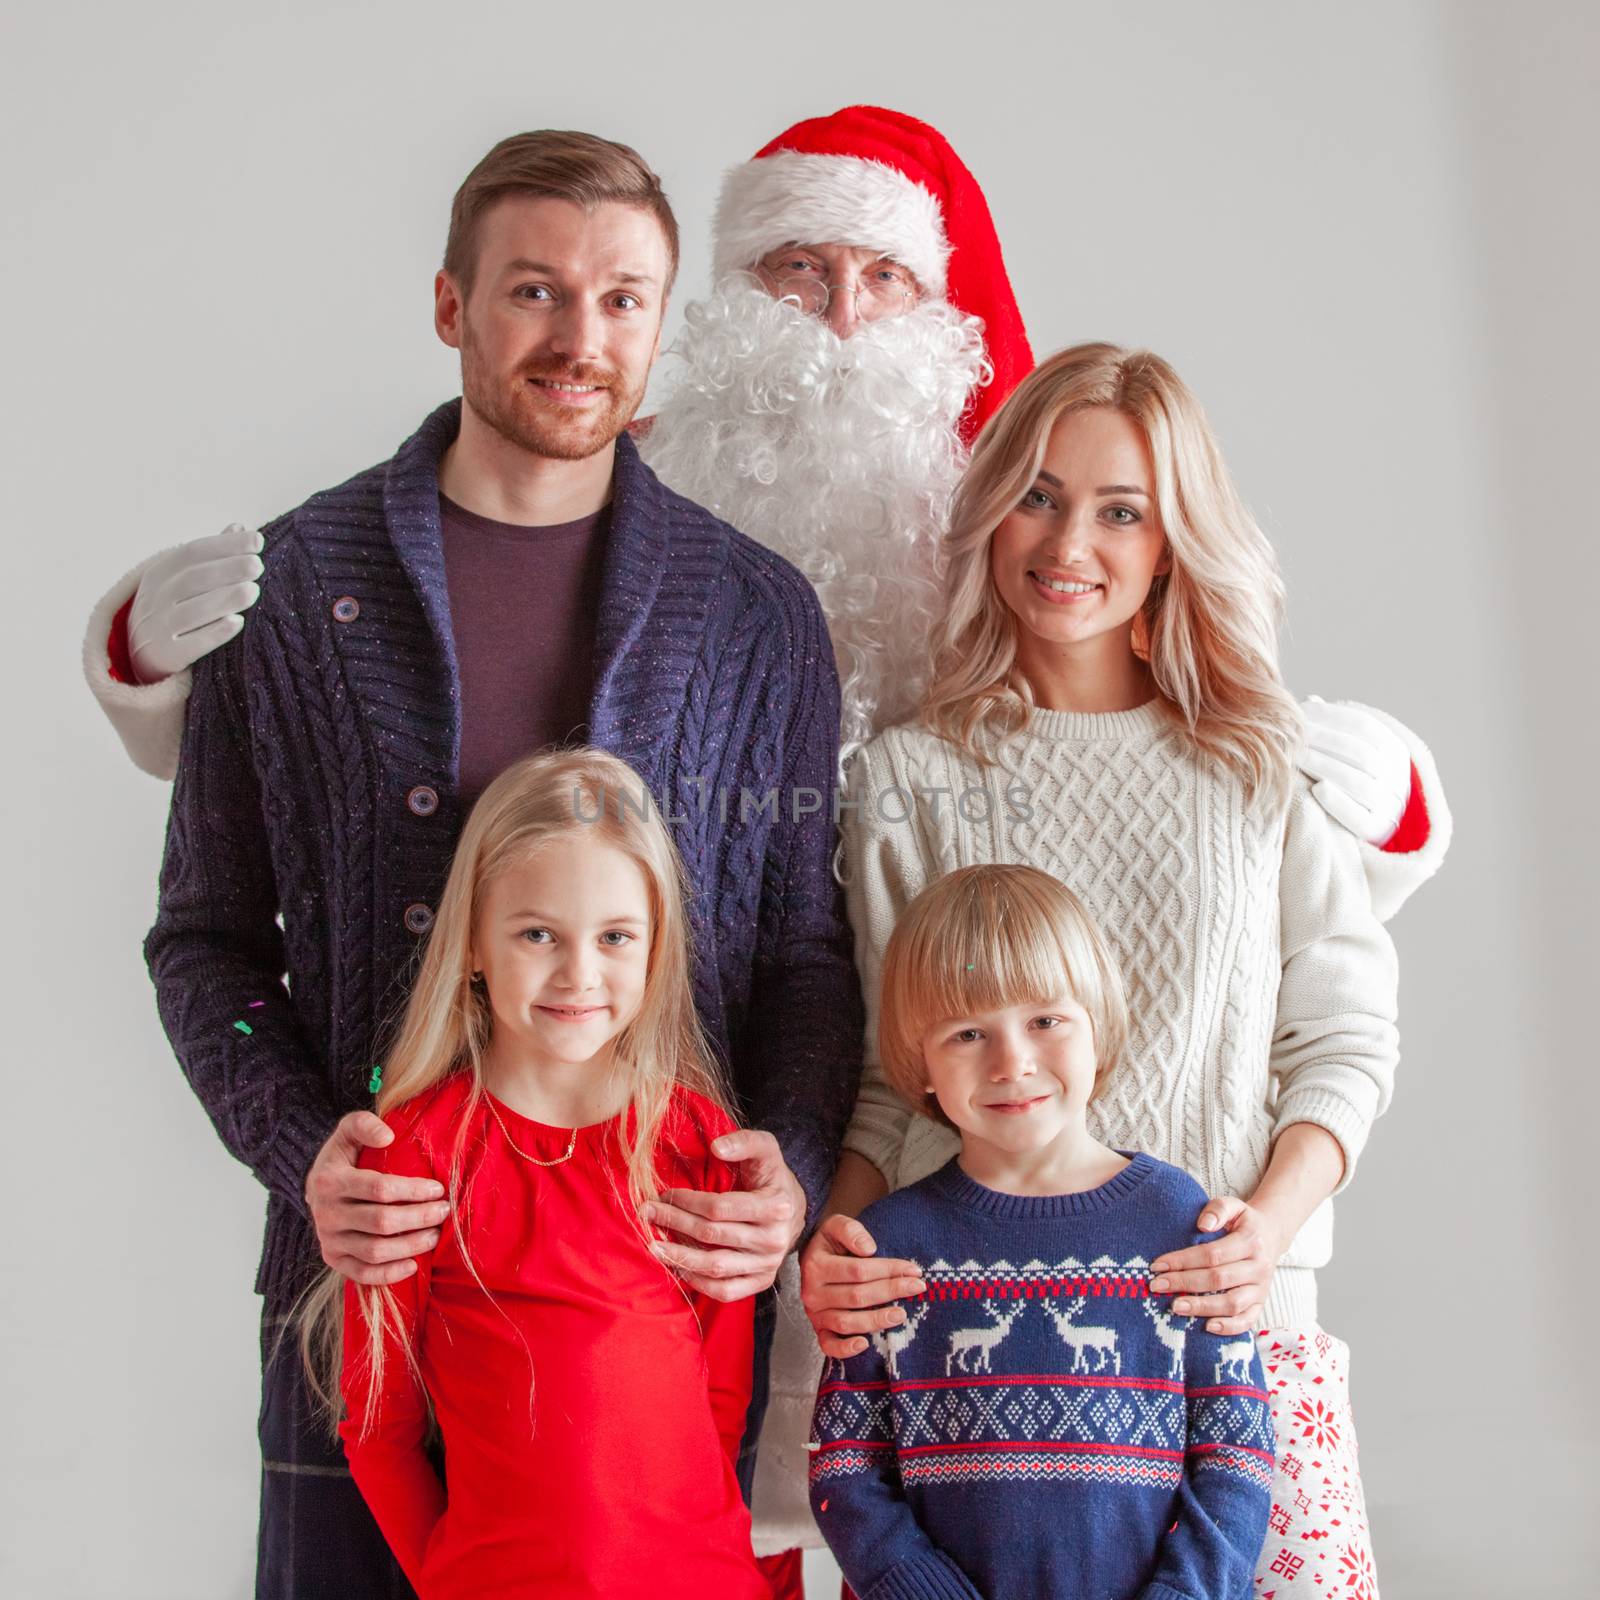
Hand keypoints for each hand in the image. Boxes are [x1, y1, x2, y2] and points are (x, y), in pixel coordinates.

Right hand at [128, 524, 264, 683]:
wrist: (143, 653)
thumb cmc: (175, 608)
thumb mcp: (183, 579)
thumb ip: (211, 556)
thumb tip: (239, 526)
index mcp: (160, 573)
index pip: (193, 552)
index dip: (225, 546)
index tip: (257, 541)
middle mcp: (154, 598)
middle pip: (193, 580)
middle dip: (227, 570)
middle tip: (257, 565)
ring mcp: (157, 628)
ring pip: (191, 611)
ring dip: (224, 599)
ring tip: (253, 591)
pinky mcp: (165, 656)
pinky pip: (191, 645)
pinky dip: (214, 634)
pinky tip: (238, 623)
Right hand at [305, 1112, 450, 1284]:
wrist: (316, 1186)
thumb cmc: (343, 1156)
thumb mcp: (347, 1132)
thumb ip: (363, 1124)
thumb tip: (388, 1136)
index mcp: (329, 1181)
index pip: (380, 1189)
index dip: (414, 1190)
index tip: (438, 1189)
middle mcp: (326, 1214)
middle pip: (382, 1222)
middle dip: (419, 1217)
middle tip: (443, 1211)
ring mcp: (328, 1240)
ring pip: (375, 1251)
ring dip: (411, 1245)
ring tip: (435, 1235)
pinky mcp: (332, 1259)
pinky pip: (362, 1273)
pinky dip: (389, 1274)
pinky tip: (413, 1264)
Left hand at [642, 1129, 804, 1302]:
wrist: (794, 1210)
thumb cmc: (772, 1177)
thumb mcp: (766, 1149)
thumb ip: (744, 1141)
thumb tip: (716, 1147)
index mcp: (776, 1206)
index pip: (719, 1207)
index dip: (686, 1201)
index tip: (664, 1194)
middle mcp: (774, 1239)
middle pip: (712, 1235)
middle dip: (674, 1223)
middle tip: (648, 1214)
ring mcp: (768, 1264)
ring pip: (716, 1266)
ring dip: (680, 1257)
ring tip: (654, 1246)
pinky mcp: (762, 1282)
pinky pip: (726, 1290)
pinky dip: (699, 1282)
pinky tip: (679, 1268)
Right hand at [799, 1213, 925, 1358]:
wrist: (809, 1259)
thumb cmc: (829, 1243)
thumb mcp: (836, 1225)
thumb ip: (851, 1231)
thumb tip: (869, 1249)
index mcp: (816, 1265)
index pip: (859, 1271)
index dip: (888, 1270)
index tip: (914, 1270)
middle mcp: (812, 1292)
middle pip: (857, 1296)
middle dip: (891, 1291)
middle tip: (917, 1288)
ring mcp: (815, 1313)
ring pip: (847, 1322)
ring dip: (876, 1320)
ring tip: (901, 1314)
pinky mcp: (818, 1329)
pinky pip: (829, 1345)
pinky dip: (845, 1349)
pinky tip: (865, 1344)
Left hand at [1149, 1196, 1285, 1336]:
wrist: (1272, 1235)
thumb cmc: (1243, 1221)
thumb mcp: (1233, 1205)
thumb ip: (1218, 1210)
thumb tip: (1203, 1224)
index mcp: (1250, 1242)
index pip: (1212, 1254)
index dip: (1183, 1261)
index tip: (1157, 1265)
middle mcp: (1259, 1267)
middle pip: (1218, 1279)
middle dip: (1184, 1283)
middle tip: (1157, 1286)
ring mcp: (1261, 1288)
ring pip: (1232, 1303)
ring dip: (1202, 1307)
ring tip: (1175, 1307)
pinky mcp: (1261, 1303)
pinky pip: (1247, 1320)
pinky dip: (1229, 1327)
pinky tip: (1207, 1327)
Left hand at [1298, 696, 1410, 846]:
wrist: (1367, 824)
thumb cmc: (1348, 778)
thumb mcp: (1349, 752)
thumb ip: (1334, 730)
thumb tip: (1311, 702)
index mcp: (1395, 751)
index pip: (1365, 726)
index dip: (1331, 716)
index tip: (1301, 712)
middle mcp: (1399, 778)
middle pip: (1360, 752)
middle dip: (1323, 740)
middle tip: (1292, 735)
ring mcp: (1391, 806)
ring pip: (1358, 783)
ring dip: (1324, 766)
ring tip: (1296, 758)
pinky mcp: (1377, 832)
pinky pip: (1359, 818)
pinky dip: (1338, 802)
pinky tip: (1317, 789)